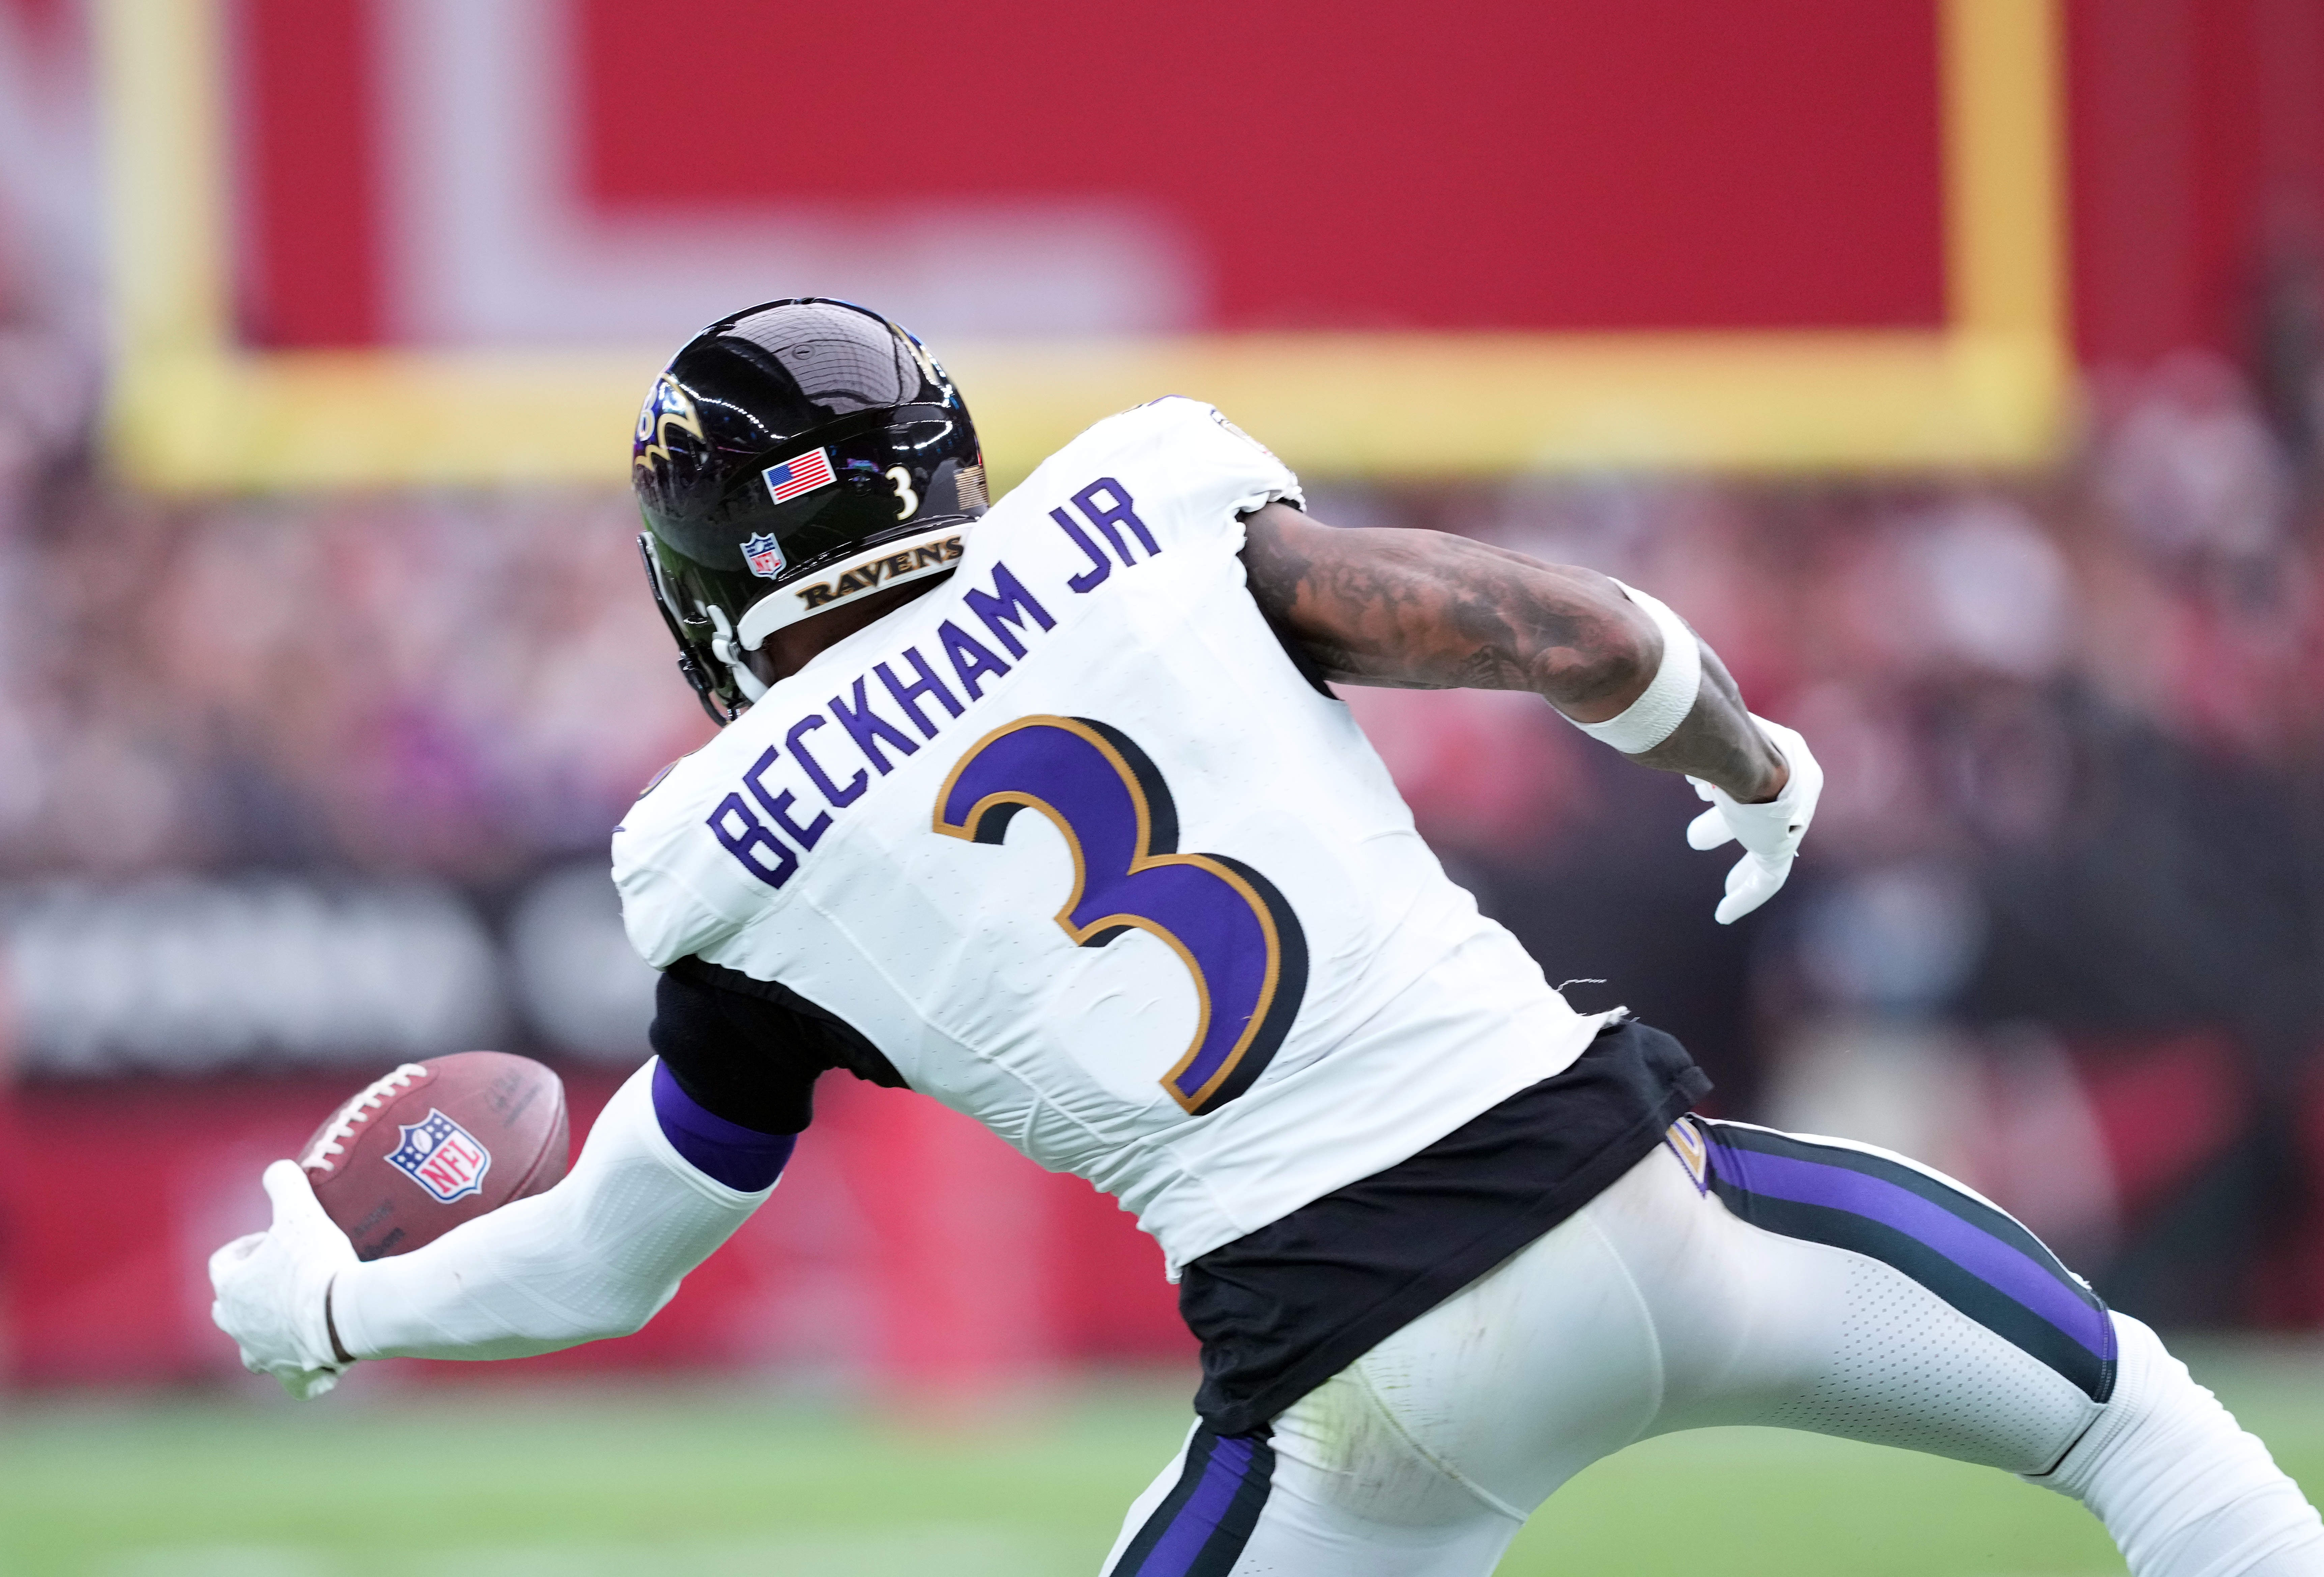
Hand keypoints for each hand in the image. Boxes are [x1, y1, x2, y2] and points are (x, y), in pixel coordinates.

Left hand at [209, 1160, 356, 1399]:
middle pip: (229, 1311)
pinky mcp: (294, 1377)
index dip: (245, 1250)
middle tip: (287, 1279)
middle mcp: (239, 1328)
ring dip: (271, 1336)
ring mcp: (265, 1356)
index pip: (223, 1265)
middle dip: (251, 1296)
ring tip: (304, 1319)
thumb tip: (278, 1168)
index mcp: (233, 1289)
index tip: (273, 1241)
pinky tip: (324, 1363)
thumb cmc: (317, 1264)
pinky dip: (305, 1374)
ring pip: (255, 1350)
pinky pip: (295, 1382)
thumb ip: (284, 1184)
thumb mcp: (300, 1212)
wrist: (347, 1315)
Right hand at [1685, 716, 1822, 924]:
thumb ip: (1701, 745)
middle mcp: (1799, 789)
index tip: (1702, 793)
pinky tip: (1725, 913)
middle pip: (1762, 813)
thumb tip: (1678, 754)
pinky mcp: (1781, 849)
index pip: (1762, 776)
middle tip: (1697, 838)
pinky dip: (1746, 895)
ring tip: (1725, 886)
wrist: (1744, 759)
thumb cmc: (1721, 737)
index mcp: (1788, 756)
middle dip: (1728, 825)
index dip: (1731, 787)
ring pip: (1765, 849)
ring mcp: (1793, 821)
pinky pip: (1768, 879)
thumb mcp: (1712, 734)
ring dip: (1740, 865)